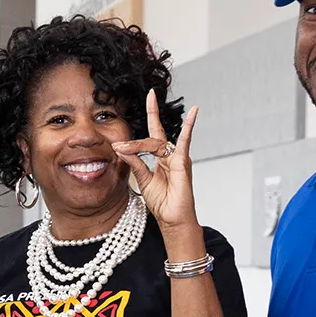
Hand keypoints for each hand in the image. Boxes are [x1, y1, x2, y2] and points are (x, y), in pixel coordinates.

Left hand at [112, 90, 199, 231]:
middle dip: (153, 112)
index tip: (149, 97)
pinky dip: (188, 128)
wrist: (172, 220)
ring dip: (138, 144)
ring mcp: (178, 159)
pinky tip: (194, 114)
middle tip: (150, 95)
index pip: (154, 133)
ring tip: (123, 147)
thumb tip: (121, 148)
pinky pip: (184, 144)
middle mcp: (171, 156)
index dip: (152, 116)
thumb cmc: (162, 203)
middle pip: (155, 134)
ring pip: (157, 142)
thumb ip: (135, 163)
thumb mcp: (143, 179)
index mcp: (161, 158)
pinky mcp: (183, 164)